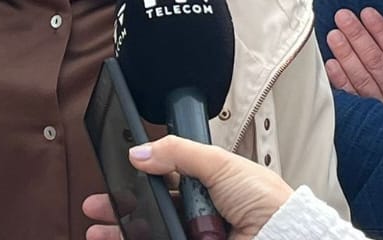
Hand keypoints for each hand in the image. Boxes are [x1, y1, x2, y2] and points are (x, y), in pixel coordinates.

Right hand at [82, 135, 291, 239]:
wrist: (284, 239)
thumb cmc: (268, 203)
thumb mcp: (221, 164)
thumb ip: (179, 153)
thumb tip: (140, 152)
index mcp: (211, 185)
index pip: (167, 178)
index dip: (141, 176)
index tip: (117, 173)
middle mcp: (202, 213)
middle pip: (153, 209)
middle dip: (123, 206)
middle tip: (98, 205)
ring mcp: (197, 236)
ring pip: (152, 232)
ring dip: (123, 231)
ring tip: (99, 231)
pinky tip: (122, 239)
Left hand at [324, 7, 382, 116]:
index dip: (382, 32)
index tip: (368, 13)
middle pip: (377, 62)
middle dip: (358, 37)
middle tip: (343, 16)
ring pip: (363, 79)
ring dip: (347, 55)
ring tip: (334, 35)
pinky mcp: (372, 124)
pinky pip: (354, 100)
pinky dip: (342, 82)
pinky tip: (331, 65)